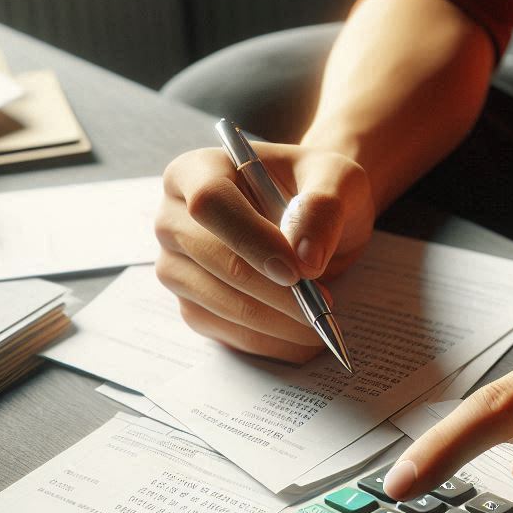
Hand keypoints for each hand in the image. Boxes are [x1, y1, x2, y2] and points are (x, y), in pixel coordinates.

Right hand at [155, 142, 374, 361]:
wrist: (315, 216)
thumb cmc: (318, 187)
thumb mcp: (338, 180)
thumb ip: (323, 207)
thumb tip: (304, 258)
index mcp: (198, 171)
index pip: (210, 202)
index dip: (250, 239)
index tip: (295, 270)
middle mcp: (174, 218)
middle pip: (212, 258)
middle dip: (271, 290)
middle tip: (321, 306)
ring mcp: (177, 264)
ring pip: (218, 302)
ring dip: (274, 321)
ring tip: (321, 322)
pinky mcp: (193, 303)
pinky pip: (225, 331)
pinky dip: (269, 341)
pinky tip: (304, 338)